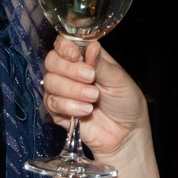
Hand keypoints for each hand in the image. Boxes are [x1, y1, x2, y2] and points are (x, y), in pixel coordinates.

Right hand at [42, 39, 161, 177]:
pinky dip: (69, 106)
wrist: (126, 134)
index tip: (74, 54)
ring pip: (50, 82)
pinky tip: (85, 110)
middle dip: (70, 70)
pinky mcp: (59, 111)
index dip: (64, 47)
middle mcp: (70, 72)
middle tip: (91, 78)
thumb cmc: (126, 102)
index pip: (63, 43)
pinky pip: (52, 104)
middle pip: (52, 61)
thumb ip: (101, 64)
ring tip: (93, 98)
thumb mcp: (119, 80)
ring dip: (72, 90)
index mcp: (85, 58)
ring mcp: (63, 91)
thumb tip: (91, 46)